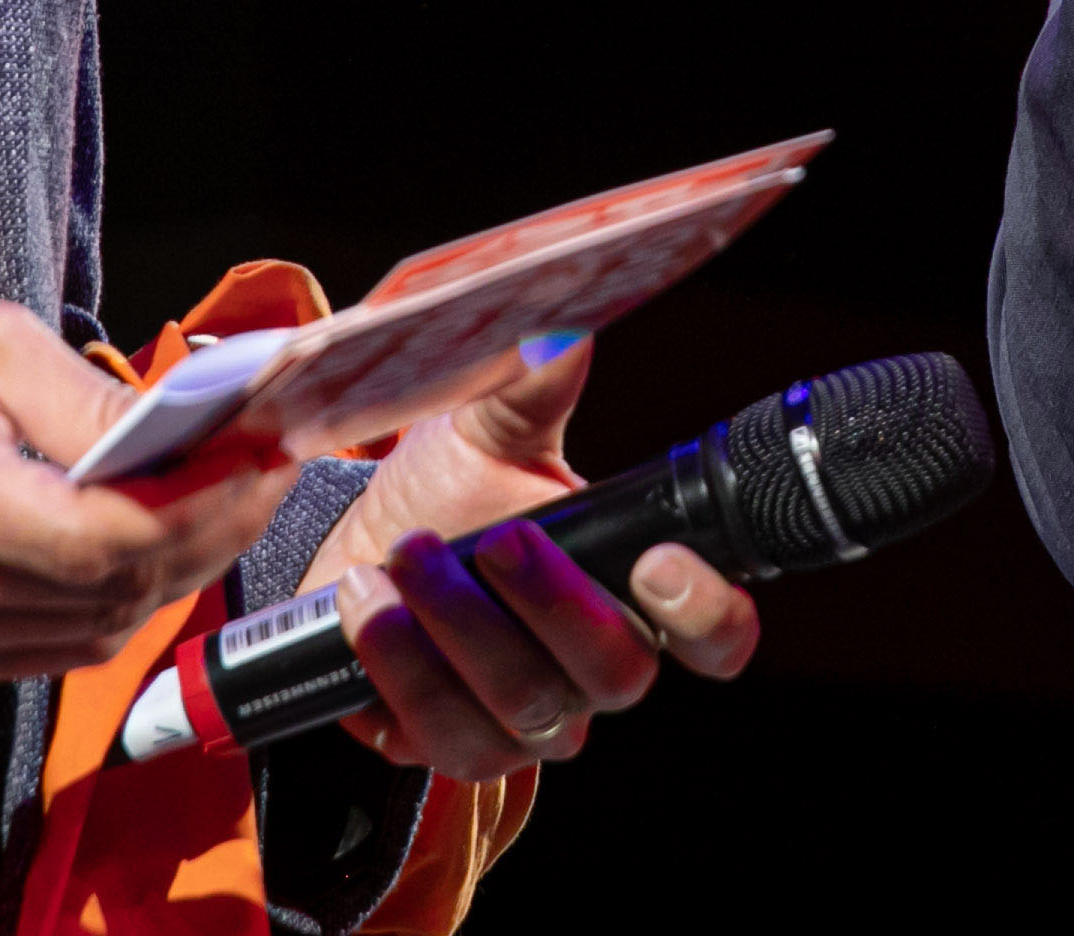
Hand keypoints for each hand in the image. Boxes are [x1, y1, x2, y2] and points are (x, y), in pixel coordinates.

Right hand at [0, 299, 299, 679]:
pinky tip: (157, 534)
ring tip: (228, 493)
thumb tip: (198, 433)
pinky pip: (67, 644)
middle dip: (212, 530)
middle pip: (113, 591)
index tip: (264, 456)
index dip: (200, 507)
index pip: (99, 539)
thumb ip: (91, 402)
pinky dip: (125, 594)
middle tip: (269, 465)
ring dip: (179, 566)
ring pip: (102, 629)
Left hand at [303, 338, 759, 780]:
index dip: (707, 614)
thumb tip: (559, 328)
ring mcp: (526, 722)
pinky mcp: (449, 746)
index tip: (658, 560)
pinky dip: (399, 667)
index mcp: (633, 600)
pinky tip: (365, 605)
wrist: (359, 547)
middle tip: (495, 539)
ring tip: (403, 558)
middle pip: (613, 675)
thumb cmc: (450, 492)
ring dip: (457, 629)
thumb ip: (531, 386)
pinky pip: (440, 734)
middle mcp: (593, 674)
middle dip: (551, 605)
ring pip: (521, 706)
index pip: (713, 637)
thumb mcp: (489, 432)